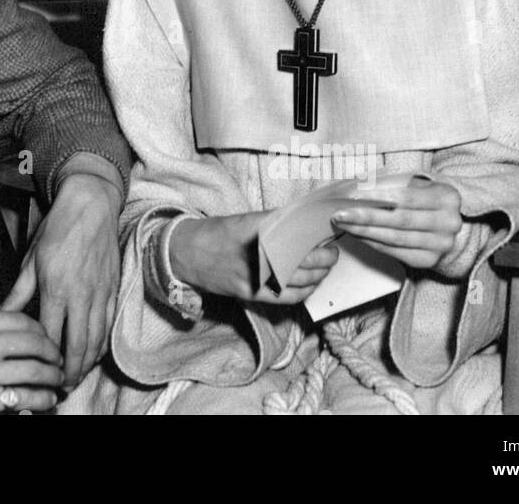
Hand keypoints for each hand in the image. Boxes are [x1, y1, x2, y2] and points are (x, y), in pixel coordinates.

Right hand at [0, 291, 63, 413]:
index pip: (21, 321)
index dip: (40, 330)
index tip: (45, 337)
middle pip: (33, 347)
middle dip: (52, 354)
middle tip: (58, 360)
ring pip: (32, 375)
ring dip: (51, 380)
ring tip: (56, 383)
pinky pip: (19, 402)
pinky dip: (36, 402)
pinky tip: (42, 402)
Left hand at [1, 171, 120, 389]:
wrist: (91, 206)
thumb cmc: (59, 228)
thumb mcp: (31, 258)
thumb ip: (19, 292)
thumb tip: (2, 313)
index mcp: (57, 288)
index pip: (51, 335)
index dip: (45, 357)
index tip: (39, 369)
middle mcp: (81, 296)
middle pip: (78, 345)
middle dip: (70, 371)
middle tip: (61, 385)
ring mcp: (101, 294)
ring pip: (96, 339)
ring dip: (87, 363)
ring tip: (76, 377)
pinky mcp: (113, 289)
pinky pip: (108, 325)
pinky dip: (101, 344)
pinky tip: (94, 352)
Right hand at [169, 212, 338, 304]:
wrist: (185, 253)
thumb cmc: (216, 233)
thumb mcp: (245, 220)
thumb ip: (273, 223)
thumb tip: (304, 224)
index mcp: (256, 230)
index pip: (297, 234)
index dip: (317, 237)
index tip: (328, 234)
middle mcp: (257, 253)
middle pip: (302, 259)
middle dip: (324, 258)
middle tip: (333, 253)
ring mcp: (254, 276)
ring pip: (297, 280)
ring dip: (318, 275)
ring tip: (326, 268)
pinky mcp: (250, 293)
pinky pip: (284, 297)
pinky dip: (302, 293)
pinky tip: (310, 287)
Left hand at [331, 177, 461, 268]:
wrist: (448, 226)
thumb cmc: (426, 199)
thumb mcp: (419, 185)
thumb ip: (395, 183)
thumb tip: (359, 183)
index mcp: (447, 197)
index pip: (407, 196)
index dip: (379, 196)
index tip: (354, 195)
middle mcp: (449, 223)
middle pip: (399, 220)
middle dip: (366, 217)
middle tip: (339, 213)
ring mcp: (441, 245)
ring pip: (395, 238)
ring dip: (364, 231)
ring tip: (343, 224)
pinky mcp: (429, 260)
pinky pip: (395, 252)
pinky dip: (373, 243)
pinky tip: (358, 234)